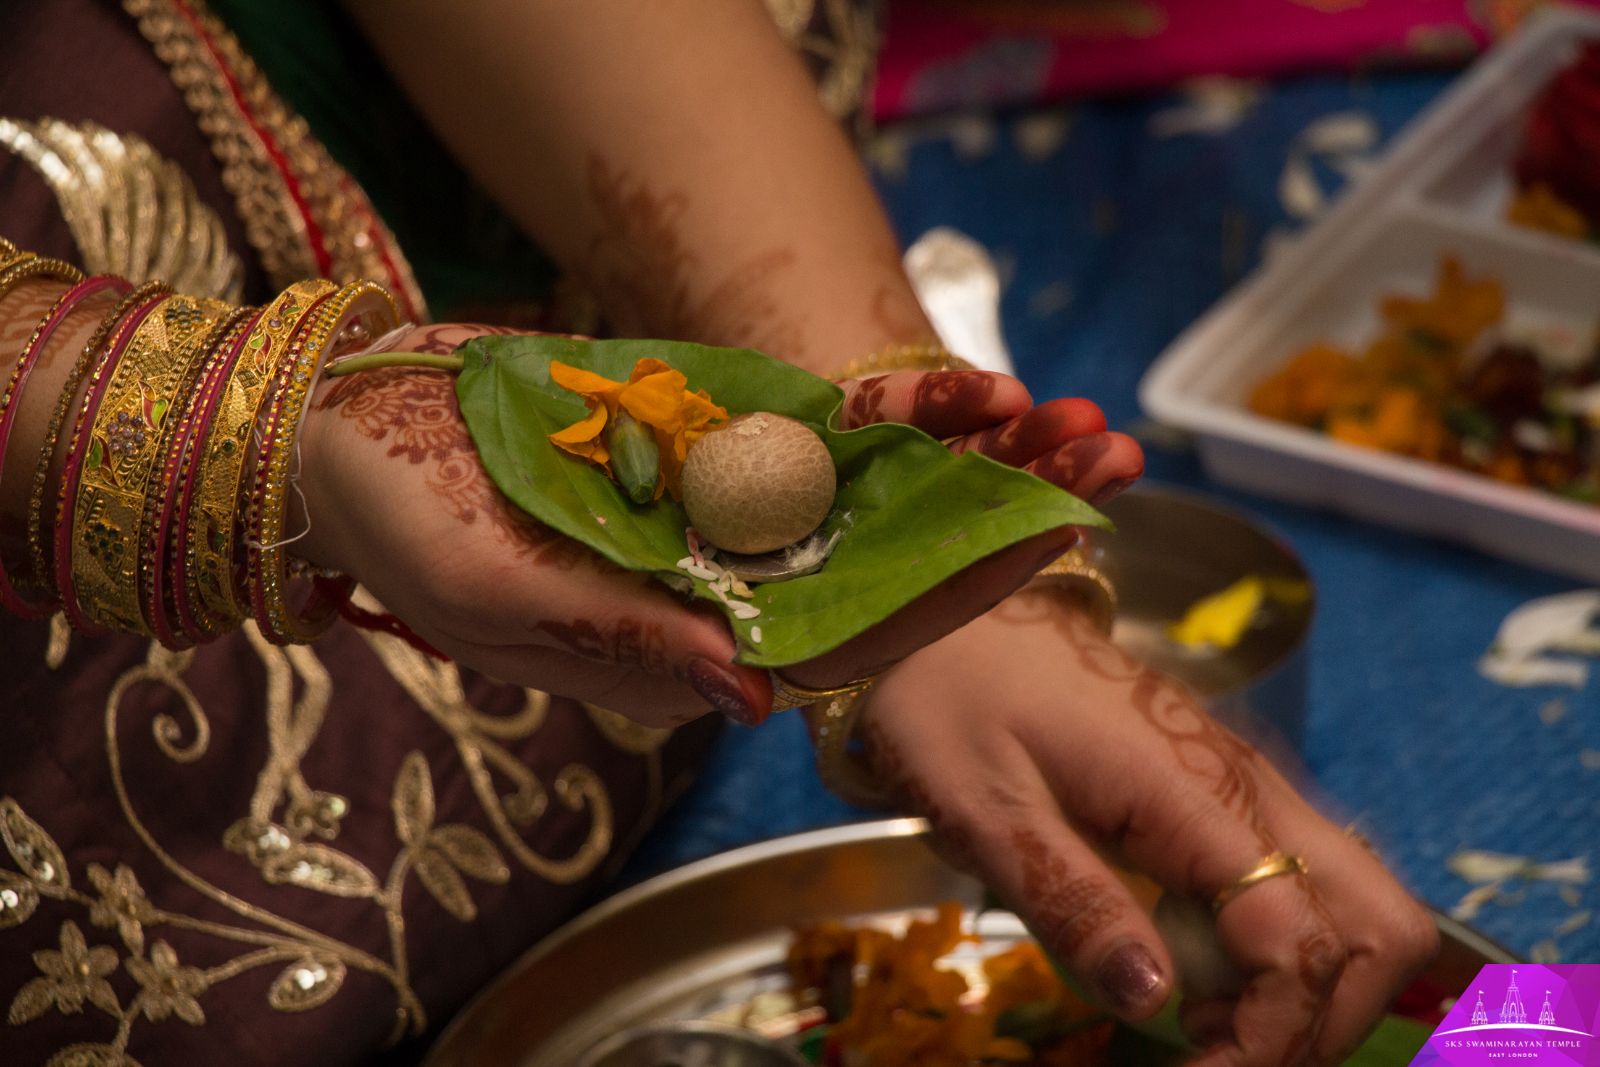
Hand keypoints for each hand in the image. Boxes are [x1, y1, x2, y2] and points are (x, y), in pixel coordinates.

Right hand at [296, 325, 1140, 726]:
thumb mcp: (496, 598)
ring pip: (864, 494)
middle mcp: (722, 589)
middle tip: (1100, 462)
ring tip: (1064, 412)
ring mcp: (718, 514)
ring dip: (963, 456)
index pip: (843, 640)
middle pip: (884, 564)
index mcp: (686, 650)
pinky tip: (959, 381)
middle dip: (991, 519)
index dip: (949, 598)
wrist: (350, 435)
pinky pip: (809, 431)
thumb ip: (623, 643)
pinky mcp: (701, 444)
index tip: (1046, 550)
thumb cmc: (402, 533)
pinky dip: (884, 407)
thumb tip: (757, 693)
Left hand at [860, 591, 1437, 1065]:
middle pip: (1379, 924)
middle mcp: (1249, 785)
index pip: (1298, 937)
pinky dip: (1277, 949)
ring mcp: (1247, 784)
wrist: (946, 615)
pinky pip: (1301, 881)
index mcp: (1194, 790)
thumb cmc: (951, 701)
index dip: (1269, 1031)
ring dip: (1308, 987)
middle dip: (1321, 1017)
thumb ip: (1072, 904)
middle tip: (1217, 1054)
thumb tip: (1156, 1003)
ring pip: (1357, 903)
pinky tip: (1195, 973)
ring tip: (1206, 1022)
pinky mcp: (1225, 792)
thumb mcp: (984, 811)